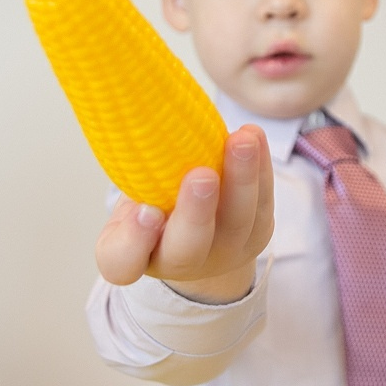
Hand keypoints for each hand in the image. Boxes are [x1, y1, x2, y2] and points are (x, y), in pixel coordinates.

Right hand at [95, 125, 273, 303]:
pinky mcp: (255, 234)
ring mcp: (222, 253)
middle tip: (201, 176)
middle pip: (187, 249)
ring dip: (242, 179)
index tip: (144, 211)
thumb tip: (132, 122)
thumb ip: (127, 177)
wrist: (194, 231)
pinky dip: (261, 166)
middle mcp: (178, 263)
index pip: (124, 260)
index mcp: (132, 257)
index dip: (133, 240)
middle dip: (196, 212)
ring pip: (235, 223)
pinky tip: (254, 135)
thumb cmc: (150, 207)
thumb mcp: (124, 199)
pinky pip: (261, 203)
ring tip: (242, 141)